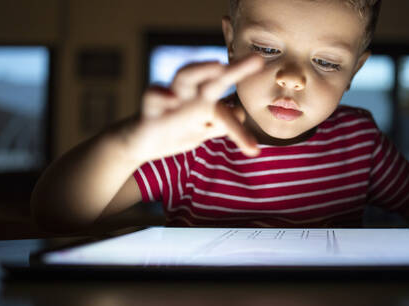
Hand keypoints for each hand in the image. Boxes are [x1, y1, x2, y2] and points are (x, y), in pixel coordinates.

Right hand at [126, 55, 263, 162]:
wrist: (141, 141)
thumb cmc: (177, 130)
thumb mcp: (203, 130)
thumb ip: (222, 123)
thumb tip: (241, 113)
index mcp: (205, 100)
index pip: (229, 91)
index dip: (246, 86)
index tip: (266, 75)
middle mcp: (191, 95)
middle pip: (213, 79)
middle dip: (235, 70)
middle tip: (258, 60)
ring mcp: (170, 100)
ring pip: (184, 78)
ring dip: (200, 70)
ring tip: (217, 65)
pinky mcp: (149, 111)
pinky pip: (153, 98)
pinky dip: (162, 97)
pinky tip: (171, 99)